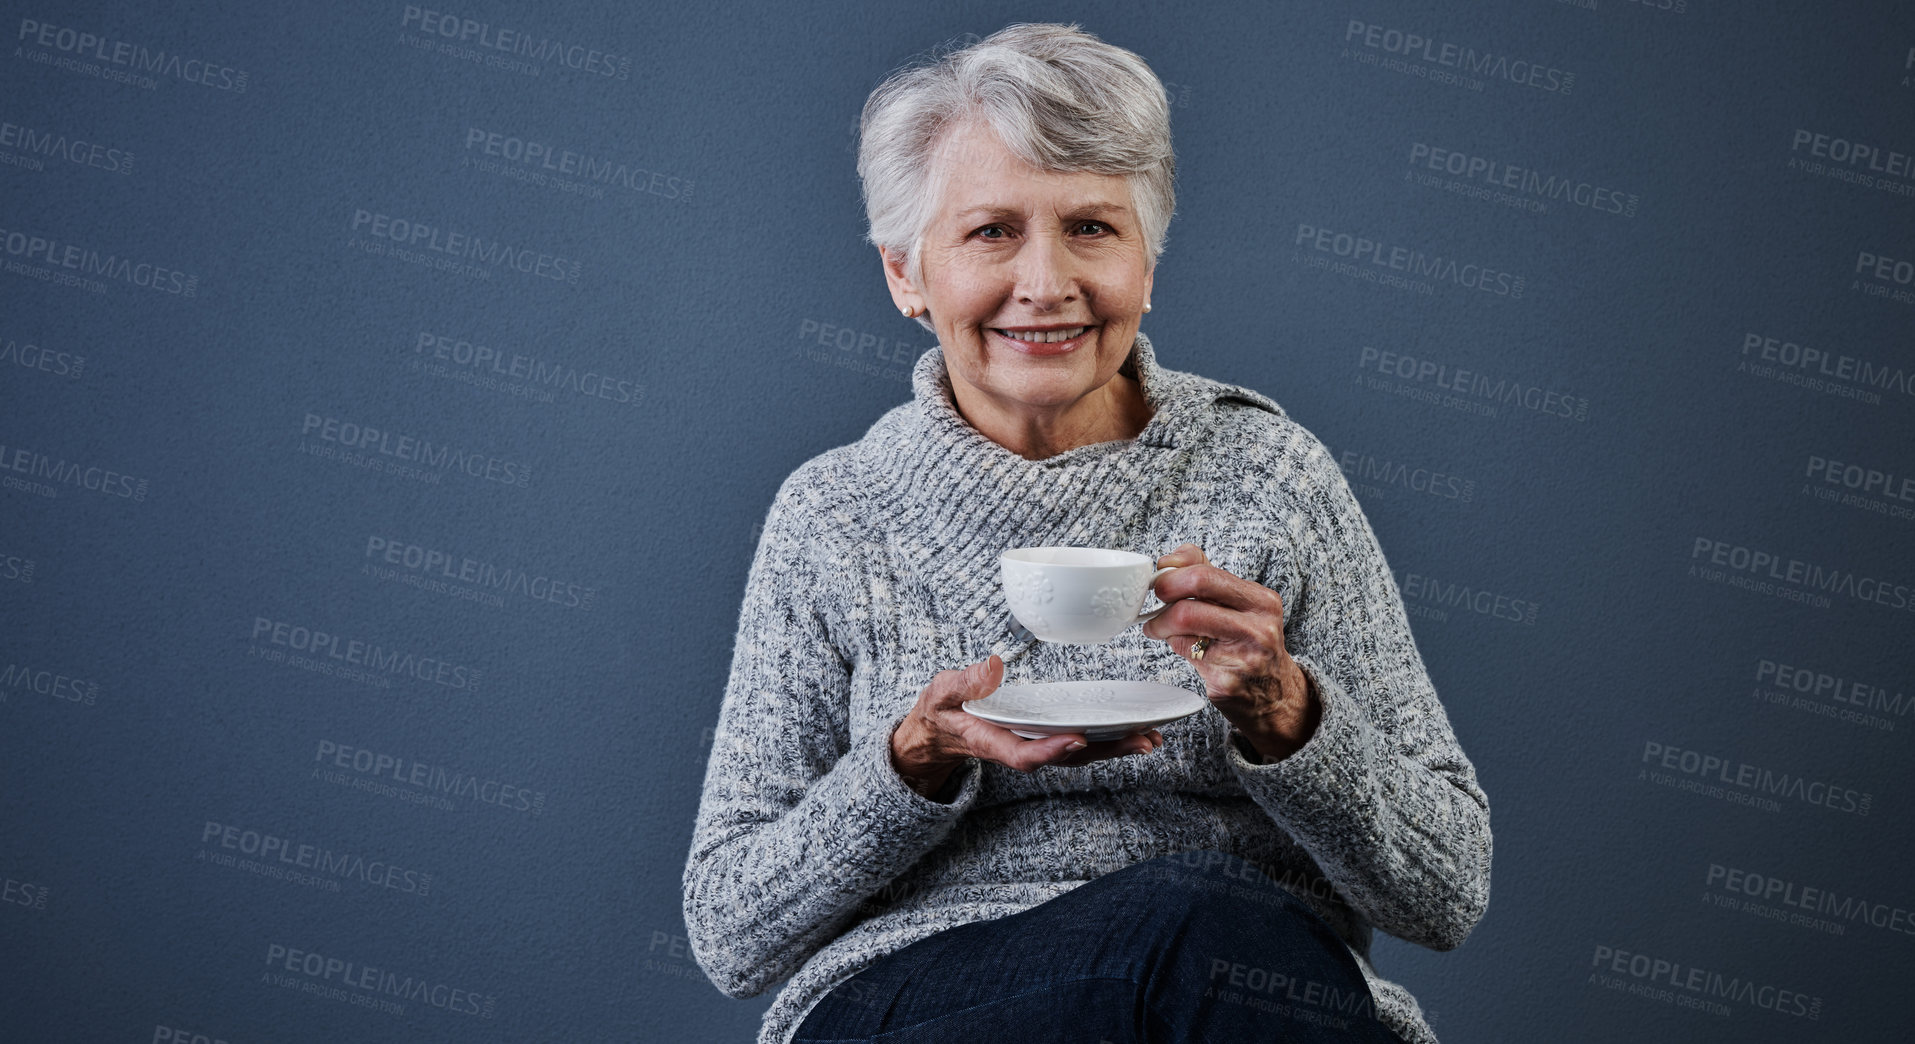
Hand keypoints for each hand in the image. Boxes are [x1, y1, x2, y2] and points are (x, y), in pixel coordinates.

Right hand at [889, 654, 1163, 799]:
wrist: (940, 732)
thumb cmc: (941, 710)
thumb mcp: (941, 692)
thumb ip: (964, 682)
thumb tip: (993, 666)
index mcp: (992, 741)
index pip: (1024, 754)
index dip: (1052, 750)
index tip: (1079, 739)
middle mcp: (1020, 749)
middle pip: (1066, 758)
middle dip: (1105, 751)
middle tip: (1143, 740)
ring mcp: (1035, 745)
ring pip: (1080, 754)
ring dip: (1116, 747)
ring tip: (1151, 738)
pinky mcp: (1045, 738)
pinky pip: (1081, 743)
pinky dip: (1109, 739)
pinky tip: (1135, 730)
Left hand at [1142, 543, 1319, 761]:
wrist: (1275, 694)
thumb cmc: (1250, 641)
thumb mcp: (1241, 603)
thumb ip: (1206, 573)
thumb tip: (1169, 560)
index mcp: (1262, 601)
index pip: (1204, 575)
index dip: (1172, 577)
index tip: (1161, 583)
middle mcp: (1258, 628)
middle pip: (1190, 603)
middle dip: (1162, 603)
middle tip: (1154, 609)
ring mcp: (1244, 658)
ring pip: (1183, 628)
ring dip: (1162, 626)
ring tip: (1162, 629)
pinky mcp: (1226, 683)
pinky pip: (1186, 655)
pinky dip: (1179, 648)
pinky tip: (1188, 650)